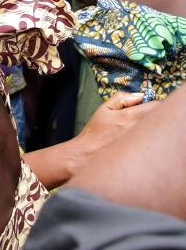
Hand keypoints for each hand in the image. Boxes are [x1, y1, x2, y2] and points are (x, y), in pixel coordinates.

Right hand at [27, 91, 157, 188]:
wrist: (88, 154)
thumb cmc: (96, 132)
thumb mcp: (104, 109)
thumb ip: (121, 98)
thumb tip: (139, 96)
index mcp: (131, 116)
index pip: (157, 105)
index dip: (153, 104)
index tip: (146, 106)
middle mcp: (139, 129)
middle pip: (160, 118)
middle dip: (155, 115)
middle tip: (143, 118)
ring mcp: (142, 141)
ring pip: (157, 130)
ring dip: (151, 127)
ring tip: (137, 130)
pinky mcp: (143, 151)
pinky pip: (153, 141)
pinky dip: (149, 139)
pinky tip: (137, 141)